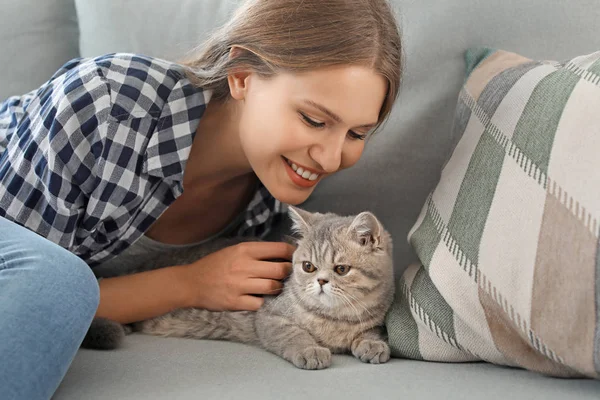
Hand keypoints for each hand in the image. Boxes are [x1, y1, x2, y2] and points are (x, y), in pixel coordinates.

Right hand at [175, 241, 294, 310]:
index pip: (279, 249)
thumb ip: (256, 252)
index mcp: (245, 250)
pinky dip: (263, 301)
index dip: (292, 253)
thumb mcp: (234, 250)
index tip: (296, 257)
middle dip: (288, 273)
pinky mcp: (236, 302)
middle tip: (287, 274)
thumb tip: (283, 254)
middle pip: (281, 270)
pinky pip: (260, 303)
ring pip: (273, 287)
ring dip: (277, 287)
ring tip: (274, 286)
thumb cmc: (215, 265)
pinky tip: (259, 297)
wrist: (191, 283)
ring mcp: (240, 285)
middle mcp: (244, 266)